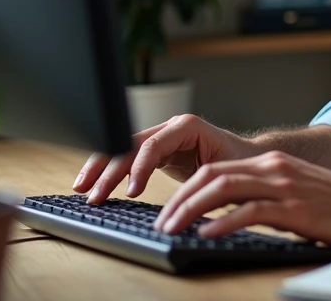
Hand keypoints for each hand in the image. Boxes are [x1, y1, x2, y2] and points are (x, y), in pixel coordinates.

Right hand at [74, 114, 257, 203]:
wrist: (248, 158)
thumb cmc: (241, 164)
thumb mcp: (226, 172)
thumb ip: (205, 182)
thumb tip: (190, 204)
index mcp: (188, 126)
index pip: (154, 144)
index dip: (138, 168)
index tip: (130, 193)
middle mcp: (171, 127)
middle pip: (130, 144)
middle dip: (109, 169)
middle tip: (93, 195)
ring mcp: (162, 136)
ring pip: (123, 148)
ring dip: (101, 168)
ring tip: (82, 189)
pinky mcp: (158, 150)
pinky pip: (128, 157)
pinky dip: (110, 170)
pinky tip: (95, 185)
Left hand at [152, 150, 330, 249]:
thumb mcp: (295, 191)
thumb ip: (264, 195)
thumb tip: (226, 214)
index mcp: (272, 163)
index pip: (217, 169)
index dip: (187, 190)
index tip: (170, 211)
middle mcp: (274, 169)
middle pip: (213, 176)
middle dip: (181, 199)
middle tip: (163, 223)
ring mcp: (284, 187)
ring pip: (224, 189)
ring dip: (192, 210)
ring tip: (173, 229)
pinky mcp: (295, 209)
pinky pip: (250, 212)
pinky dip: (223, 223)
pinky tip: (207, 235)